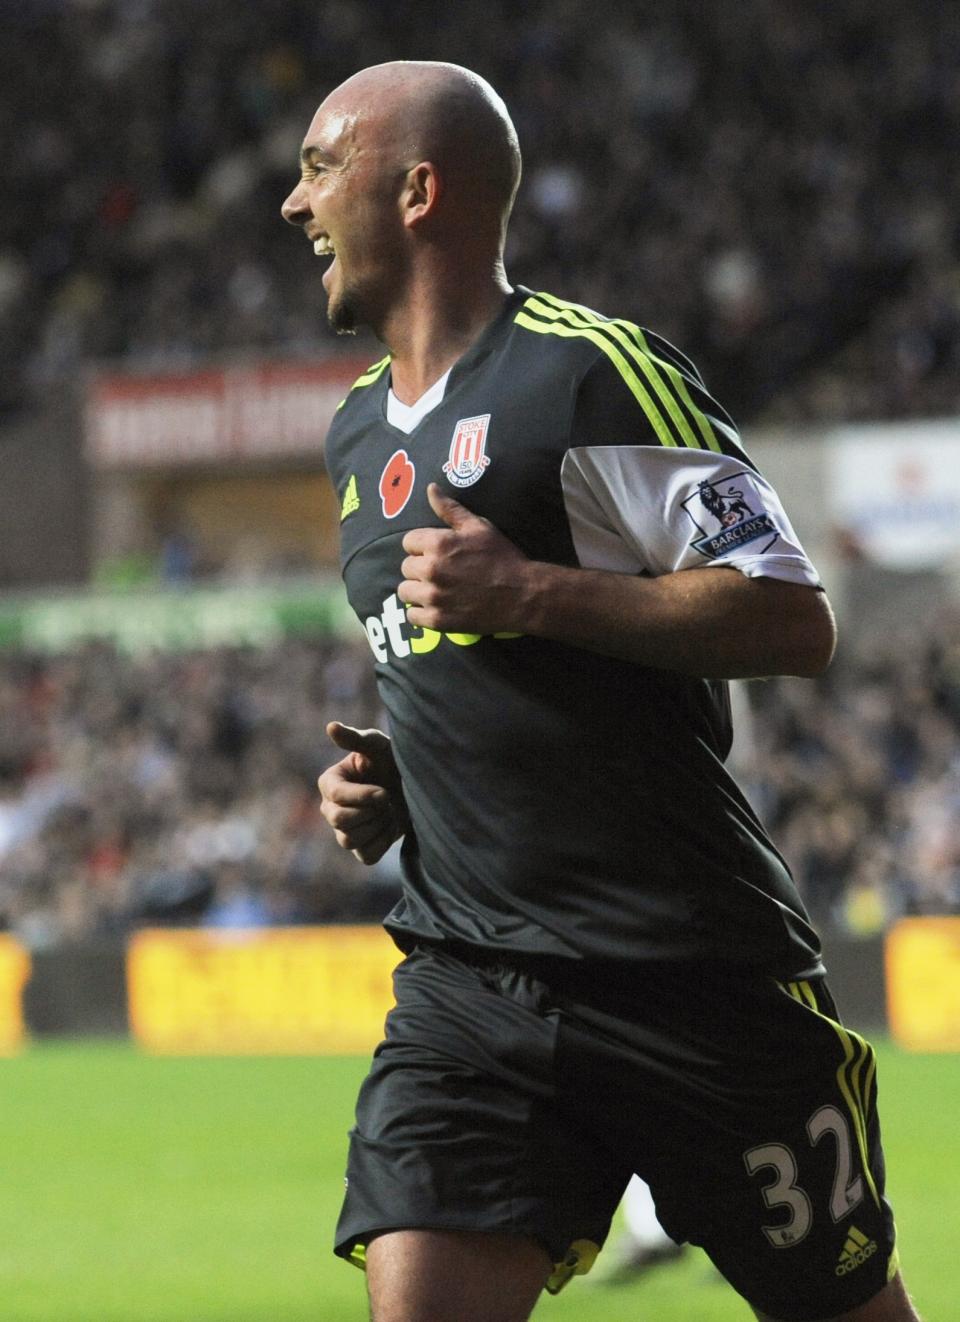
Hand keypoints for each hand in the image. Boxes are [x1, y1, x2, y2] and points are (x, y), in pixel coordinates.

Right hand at [317, 722, 408, 863]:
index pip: (337, 797)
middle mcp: (330, 808)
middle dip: (370, 811)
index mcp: (330, 783)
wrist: (415, 787)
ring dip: (377, 825)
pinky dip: (383, 842)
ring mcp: (344, 831)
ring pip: (350, 840)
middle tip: (387, 799)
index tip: (384, 792)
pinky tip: (390, 826)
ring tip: (388, 810)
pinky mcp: (360, 849)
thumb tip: (331, 726)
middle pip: (340, 821)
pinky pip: (366, 855)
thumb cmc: (395, 761)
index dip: (363, 797)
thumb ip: (356, 738)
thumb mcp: (379, 746)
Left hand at [399, 483, 531, 634]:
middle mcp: (431, 570)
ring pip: (405, 591)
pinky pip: (412, 616)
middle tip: (440, 572)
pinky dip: (421, 613)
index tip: (436, 553)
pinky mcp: (438, 620)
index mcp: (438, 544)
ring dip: (417, 590)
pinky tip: (436, 607)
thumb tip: (430, 488)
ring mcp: (433, 597)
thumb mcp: (479, 527)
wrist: (522, 595)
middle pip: (406, 567)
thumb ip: (450, 509)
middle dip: (420, 568)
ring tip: (436, 590)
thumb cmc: (502, 558)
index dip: (422, 547)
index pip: (408, 542)